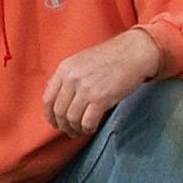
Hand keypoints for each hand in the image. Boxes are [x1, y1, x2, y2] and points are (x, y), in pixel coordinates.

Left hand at [43, 29, 161, 137]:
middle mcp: (72, 78)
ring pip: (72, 119)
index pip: (48, 98)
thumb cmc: (110, 57)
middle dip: (63, 125)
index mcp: (65, 68)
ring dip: (76, 129)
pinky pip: (87, 122)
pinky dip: (88, 128)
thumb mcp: (81, 61)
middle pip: (59, 112)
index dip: (49, 115)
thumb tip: (59, 101)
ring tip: (80, 130)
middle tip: (69, 130)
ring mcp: (86, 89)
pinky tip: (92, 127)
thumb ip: (68, 78)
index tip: (55, 122)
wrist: (133, 52)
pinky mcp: (101, 99)